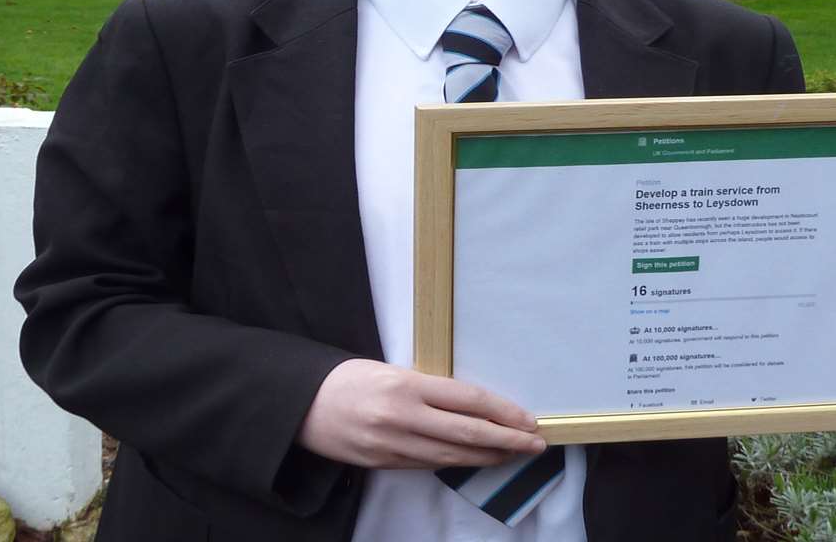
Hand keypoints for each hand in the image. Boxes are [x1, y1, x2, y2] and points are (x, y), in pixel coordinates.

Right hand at [296, 358, 545, 468]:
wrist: (300, 405)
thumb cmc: (346, 379)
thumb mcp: (387, 370)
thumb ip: (426, 387)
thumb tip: (471, 404)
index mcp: (405, 385)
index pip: (467, 400)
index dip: (503, 411)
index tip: (527, 419)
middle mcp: (402, 417)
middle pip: (468, 433)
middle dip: (508, 440)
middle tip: (535, 444)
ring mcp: (392, 445)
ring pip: (453, 457)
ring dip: (488, 457)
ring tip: (513, 454)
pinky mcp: (383, 464)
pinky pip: (429, 465)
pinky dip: (457, 463)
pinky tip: (475, 460)